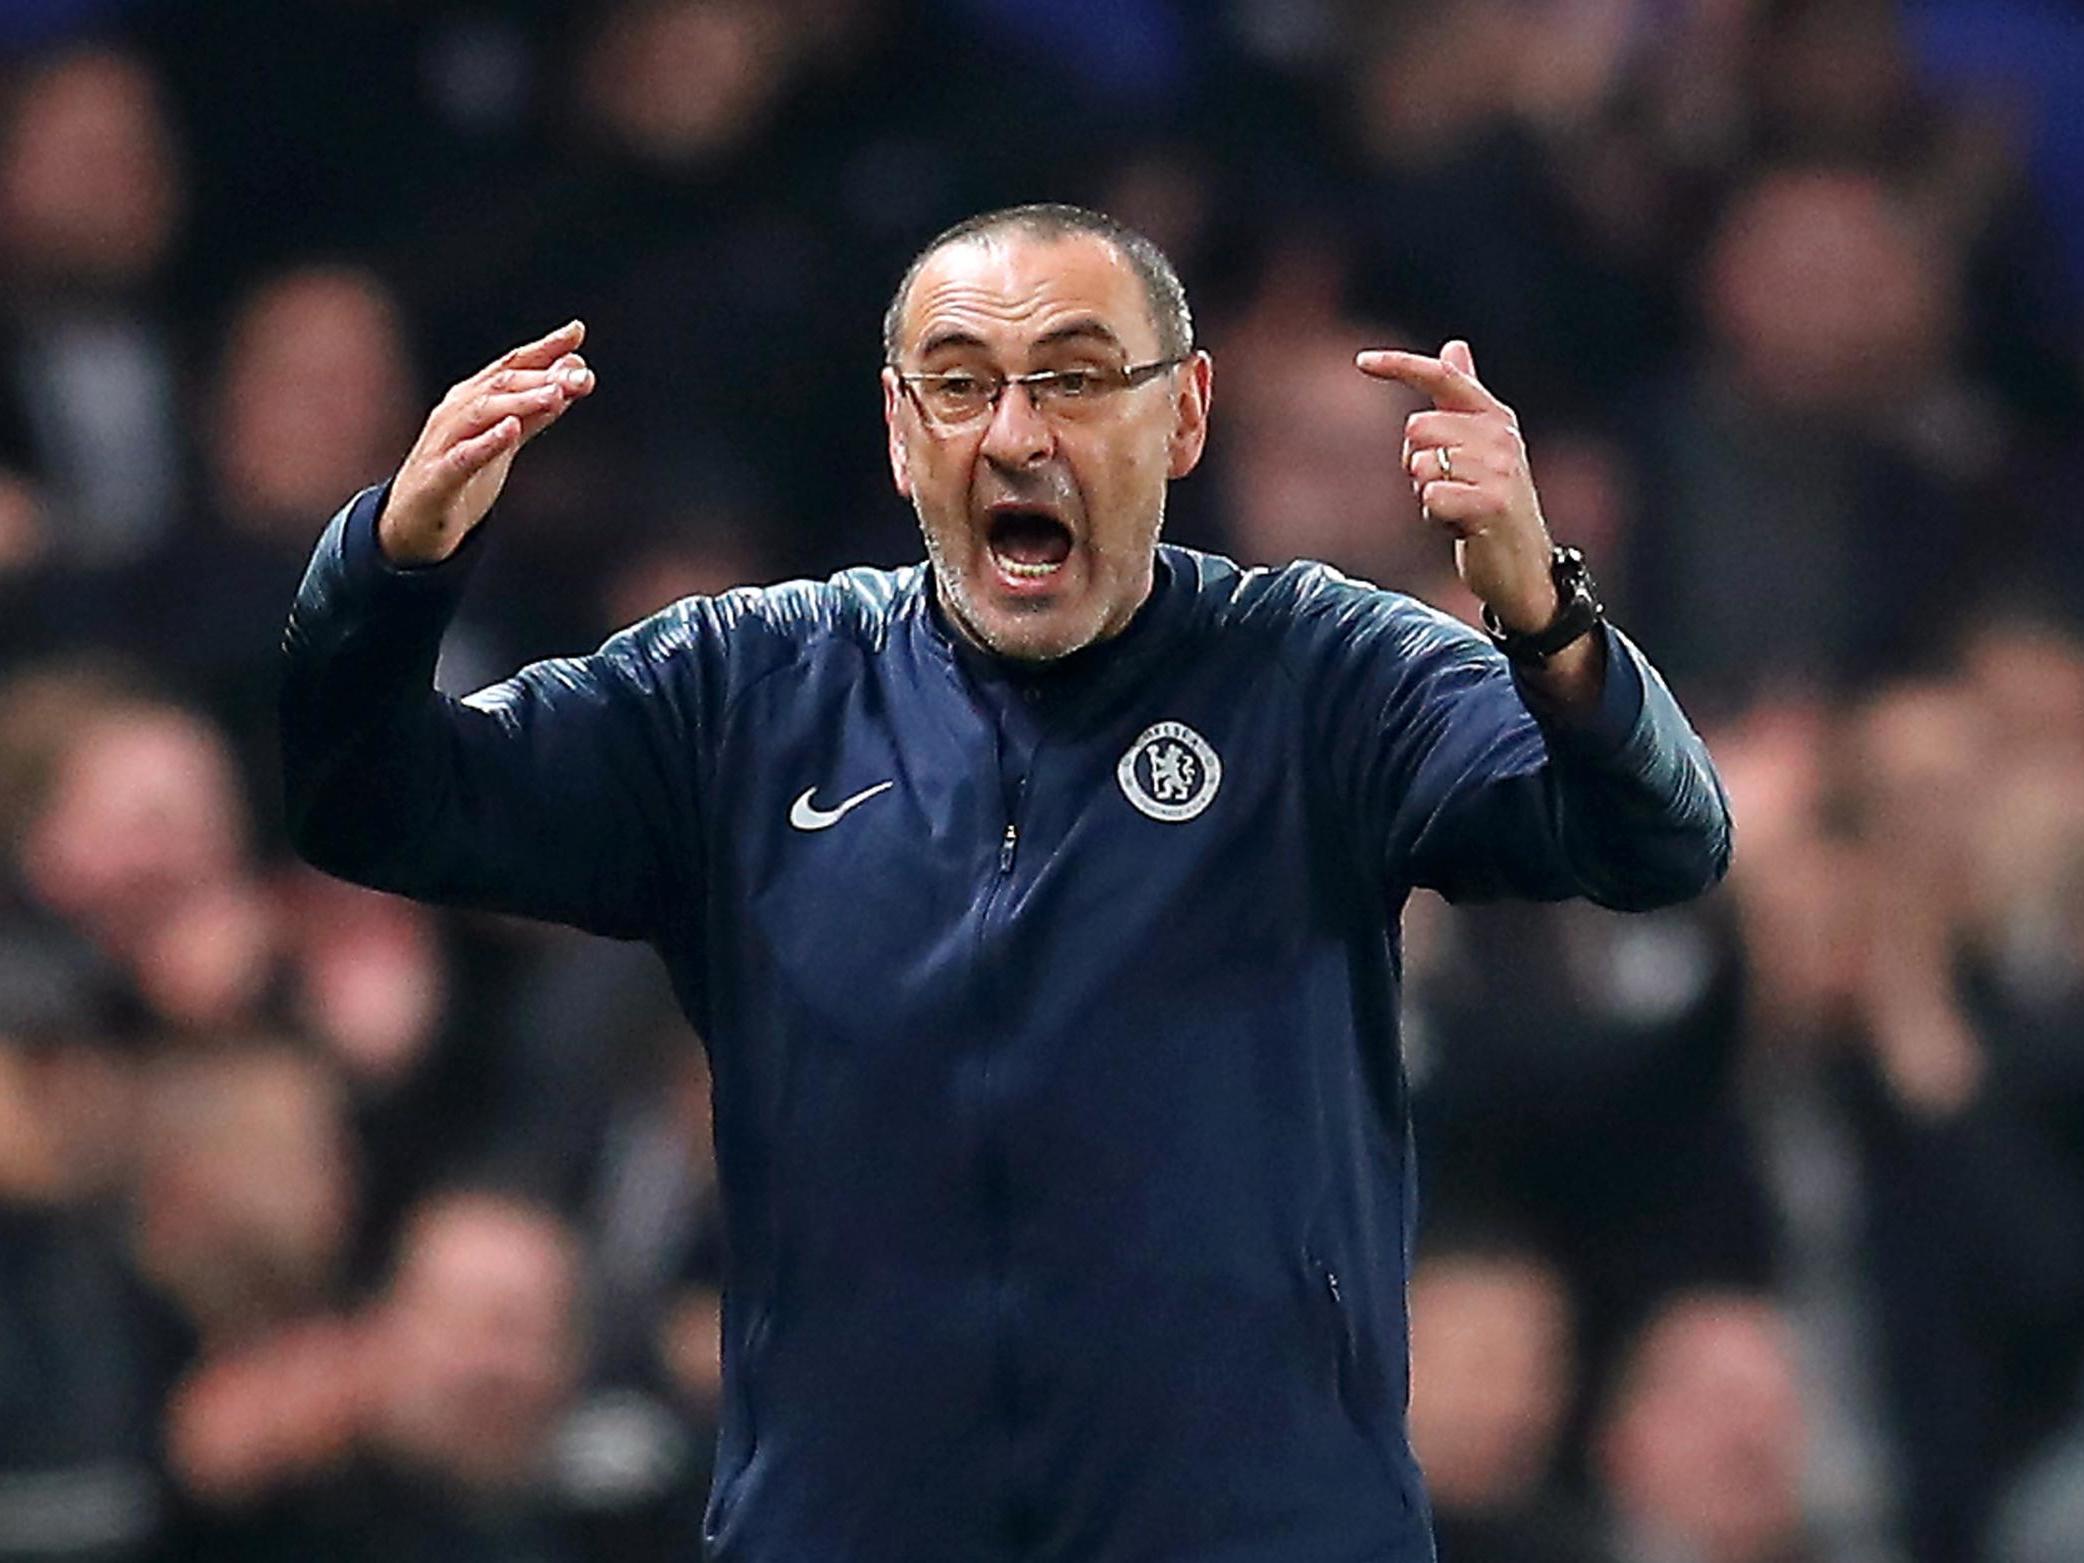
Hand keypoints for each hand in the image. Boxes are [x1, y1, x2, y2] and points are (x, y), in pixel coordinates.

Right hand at [380, 320, 595, 564]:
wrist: (414, 523)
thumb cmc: (461, 475)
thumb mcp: (505, 441)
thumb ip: (536, 413)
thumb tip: (571, 377)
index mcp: (472, 400)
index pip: (510, 366)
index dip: (543, 348)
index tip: (577, 332)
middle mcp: (456, 413)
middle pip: (500, 385)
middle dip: (542, 378)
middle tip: (581, 376)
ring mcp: (444, 443)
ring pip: (482, 413)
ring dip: (520, 402)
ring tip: (555, 394)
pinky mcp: (438, 478)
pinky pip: (463, 456)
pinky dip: (487, 441)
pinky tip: (511, 429)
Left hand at [1355, 339, 1555, 633]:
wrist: (1524, 566)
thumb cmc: (1492, 504)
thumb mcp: (1481, 446)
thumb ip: (1465, 398)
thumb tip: (1455, 345)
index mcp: (1494, 415)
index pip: (1443, 376)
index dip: (1400, 365)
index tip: (1362, 361)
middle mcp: (1500, 435)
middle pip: (1416, 427)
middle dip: (1414, 462)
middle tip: (1443, 486)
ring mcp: (1499, 469)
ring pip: (1420, 465)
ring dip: (1424, 492)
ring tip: (1454, 508)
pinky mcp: (1491, 505)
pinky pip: (1430, 496)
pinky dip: (1432, 516)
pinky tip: (1457, 526)